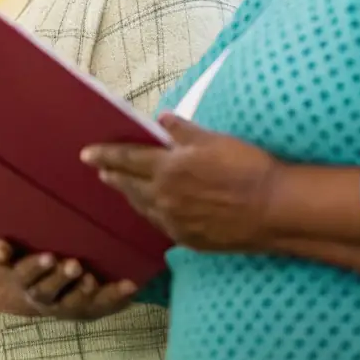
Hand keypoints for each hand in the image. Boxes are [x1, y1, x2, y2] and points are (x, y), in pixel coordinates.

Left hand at [0, 239, 134, 319]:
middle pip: (64, 302)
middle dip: (77, 291)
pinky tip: (1, 247)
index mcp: (66, 301)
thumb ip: (91, 265)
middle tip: (85, 272)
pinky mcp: (0, 266)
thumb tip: (132, 256)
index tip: (130, 283)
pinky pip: (1, 262)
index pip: (93, 306)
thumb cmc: (40, 265)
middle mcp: (46, 298)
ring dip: (44, 274)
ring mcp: (24, 285)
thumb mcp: (66, 270)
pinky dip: (2, 253)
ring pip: (36, 287)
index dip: (112, 299)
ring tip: (52, 259)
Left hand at [82, 114, 278, 251]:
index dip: (105, 155)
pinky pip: (161, 224)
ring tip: (122, 188)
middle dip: (113, 176)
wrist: (273, 209)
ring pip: (144, 207)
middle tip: (99, 171)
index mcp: (167, 169)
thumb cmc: (245, 167)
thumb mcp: (211, 140)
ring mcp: (176, 222)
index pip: (126, 159)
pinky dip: (152, 213)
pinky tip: (153, 209)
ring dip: (131, 195)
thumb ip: (182, 131)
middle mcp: (165, 198)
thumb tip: (162, 119)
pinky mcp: (190, 240)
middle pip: (130, 186)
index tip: (86, 154)